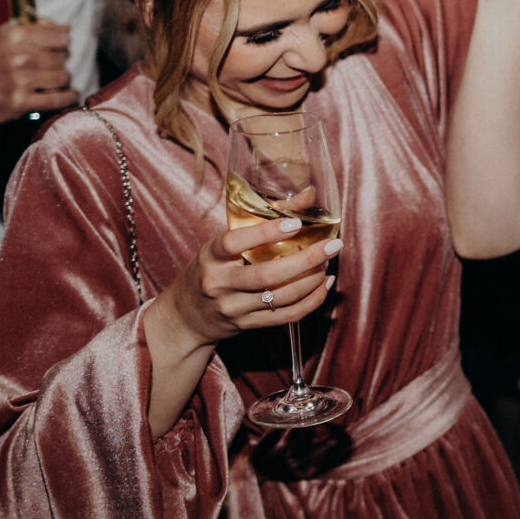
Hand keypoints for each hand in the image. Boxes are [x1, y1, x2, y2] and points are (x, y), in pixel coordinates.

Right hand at [0, 21, 76, 127]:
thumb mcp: (3, 36)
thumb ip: (34, 28)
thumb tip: (66, 28)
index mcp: (15, 36)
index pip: (61, 37)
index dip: (62, 44)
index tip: (57, 49)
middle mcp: (18, 56)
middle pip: (63, 58)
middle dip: (60, 63)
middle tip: (49, 68)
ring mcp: (19, 80)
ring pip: (63, 77)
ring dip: (61, 80)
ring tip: (51, 81)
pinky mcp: (20, 102)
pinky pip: (58, 99)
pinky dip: (68, 97)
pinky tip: (68, 94)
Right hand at [153, 217, 341, 354]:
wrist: (186, 317)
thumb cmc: (211, 269)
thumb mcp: (223, 243)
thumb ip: (264, 217)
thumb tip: (309, 194)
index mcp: (211, 257)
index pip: (234, 242)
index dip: (266, 232)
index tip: (295, 224)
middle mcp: (219, 284)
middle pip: (267, 275)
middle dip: (306, 260)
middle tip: (333, 245)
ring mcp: (234, 308)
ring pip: (281, 297)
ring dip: (312, 280)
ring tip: (328, 264)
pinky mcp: (247, 324)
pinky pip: (286, 316)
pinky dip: (311, 301)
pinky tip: (324, 285)